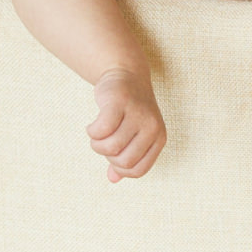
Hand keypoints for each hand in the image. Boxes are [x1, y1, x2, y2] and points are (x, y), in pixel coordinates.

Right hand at [86, 65, 165, 182]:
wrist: (126, 73)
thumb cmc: (129, 110)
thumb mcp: (134, 134)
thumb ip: (125, 157)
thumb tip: (113, 179)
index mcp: (159, 138)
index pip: (137, 170)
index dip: (120, 167)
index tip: (114, 153)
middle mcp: (152, 126)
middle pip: (123, 161)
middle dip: (108, 155)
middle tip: (104, 140)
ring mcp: (137, 112)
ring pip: (111, 147)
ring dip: (97, 144)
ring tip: (97, 133)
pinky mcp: (120, 101)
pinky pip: (101, 130)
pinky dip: (92, 131)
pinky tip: (92, 125)